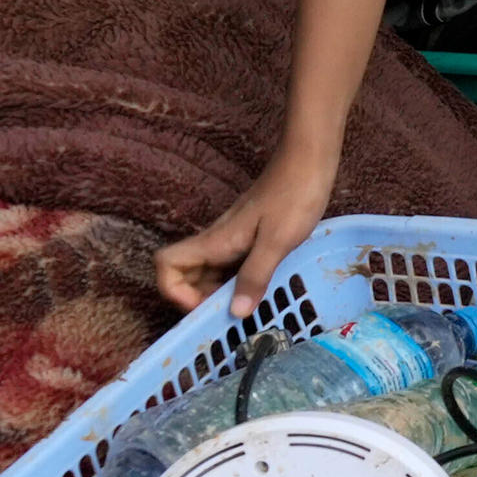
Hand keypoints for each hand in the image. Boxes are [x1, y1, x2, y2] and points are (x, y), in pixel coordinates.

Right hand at [158, 141, 340, 314]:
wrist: (309, 161)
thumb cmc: (293, 196)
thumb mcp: (277, 241)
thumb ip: (255, 275)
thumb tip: (236, 313)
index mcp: (215, 242)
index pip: (167, 265)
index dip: (175, 291)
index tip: (206, 308)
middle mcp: (216, 241)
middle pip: (186, 275)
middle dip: (200, 300)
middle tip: (232, 315)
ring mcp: (231, 239)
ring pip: (209, 273)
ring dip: (221, 294)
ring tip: (250, 308)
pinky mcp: (249, 238)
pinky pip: (231, 266)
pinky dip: (239, 282)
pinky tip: (263, 290)